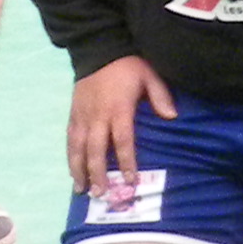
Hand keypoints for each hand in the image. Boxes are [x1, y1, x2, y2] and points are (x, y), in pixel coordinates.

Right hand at [67, 53, 173, 196]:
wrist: (99, 49)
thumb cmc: (128, 65)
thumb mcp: (150, 75)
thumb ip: (160, 96)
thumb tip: (172, 117)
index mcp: (118, 109)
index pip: (122, 141)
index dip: (126, 161)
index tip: (130, 180)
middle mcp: (97, 116)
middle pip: (96, 150)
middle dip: (98, 173)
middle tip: (101, 193)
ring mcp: (82, 116)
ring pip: (77, 148)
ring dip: (79, 170)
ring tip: (82, 190)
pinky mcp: (73, 113)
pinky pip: (70, 139)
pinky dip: (70, 156)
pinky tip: (72, 170)